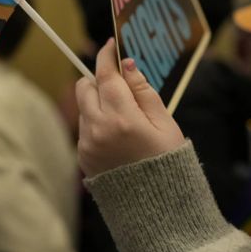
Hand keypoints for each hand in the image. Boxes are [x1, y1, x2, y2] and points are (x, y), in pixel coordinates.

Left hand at [75, 39, 184, 176]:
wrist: (156, 207)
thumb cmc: (167, 162)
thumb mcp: (165, 124)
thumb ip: (143, 91)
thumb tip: (127, 64)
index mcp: (122, 118)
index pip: (106, 75)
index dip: (106, 56)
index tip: (111, 44)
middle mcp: (98, 128)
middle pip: (85, 86)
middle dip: (99, 80)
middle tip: (119, 85)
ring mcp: (87, 142)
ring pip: (83, 107)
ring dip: (98, 103)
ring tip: (124, 119)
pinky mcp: (82, 155)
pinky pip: (84, 127)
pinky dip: (96, 123)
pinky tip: (117, 138)